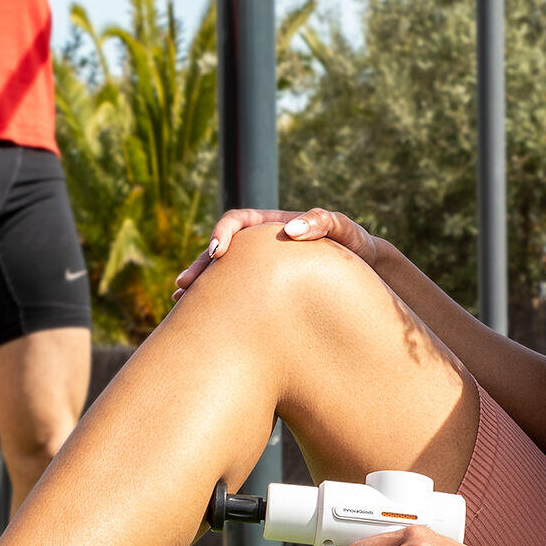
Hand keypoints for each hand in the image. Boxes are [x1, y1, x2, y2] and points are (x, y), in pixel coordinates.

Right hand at [172, 207, 377, 300]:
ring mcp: (260, 272)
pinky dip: (219, 307)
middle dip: (200, 268)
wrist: (365, 273)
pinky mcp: (264, 294)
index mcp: (271, 226)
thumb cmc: (354, 245)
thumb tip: (291, 229)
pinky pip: (237, 298)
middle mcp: (260, 248)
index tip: (217, 252)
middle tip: (183, 287)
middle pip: (221, 253)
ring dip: (202, 290)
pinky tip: (206, 324)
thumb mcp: (344, 229)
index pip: (237, 221)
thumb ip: (322, 221)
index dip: (222, 233)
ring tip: (180, 306)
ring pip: (224, 278)